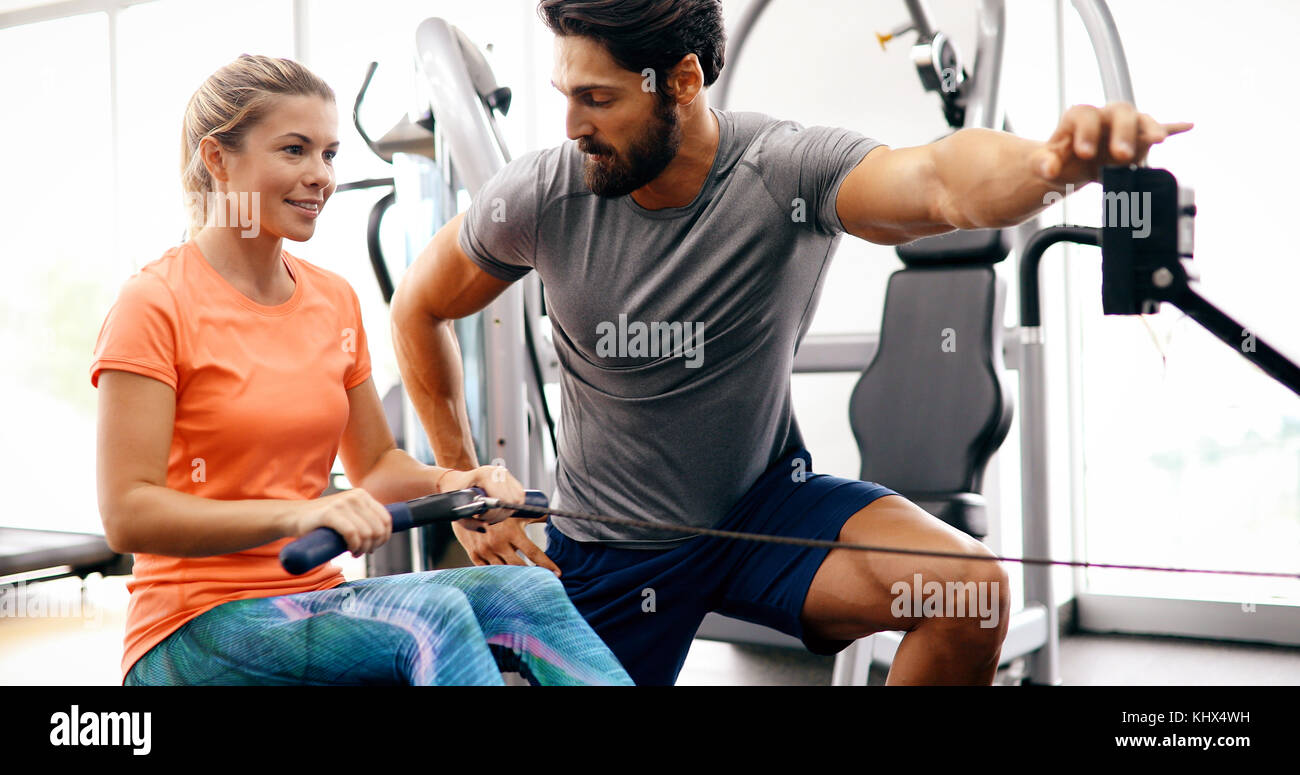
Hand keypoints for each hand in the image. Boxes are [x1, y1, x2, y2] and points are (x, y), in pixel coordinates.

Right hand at [288, 489, 391, 556]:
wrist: (294, 516)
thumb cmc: (324, 521)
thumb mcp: (348, 514)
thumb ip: (364, 518)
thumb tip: (384, 534)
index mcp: (363, 495)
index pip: (386, 519)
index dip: (384, 537)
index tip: (374, 547)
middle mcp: (355, 496)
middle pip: (378, 529)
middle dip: (374, 545)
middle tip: (362, 552)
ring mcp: (342, 503)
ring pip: (367, 533)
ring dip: (363, 548)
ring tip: (355, 553)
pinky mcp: (329, 513)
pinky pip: (352, 533)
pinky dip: (354, 545)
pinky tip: (350, 550)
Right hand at [438, 464, 560, 575]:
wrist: (465, 503)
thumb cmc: (494, 505)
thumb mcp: (515, 510)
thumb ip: (534, 515)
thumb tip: (552, 516)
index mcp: (512, 532)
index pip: (533, 552)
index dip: (547, 564)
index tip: (558, 573)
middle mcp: (499, 543)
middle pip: (520, 566)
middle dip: (533, 575)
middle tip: (544, 581)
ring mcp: (486, 551)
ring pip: (504, 570)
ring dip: (516, 576)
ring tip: (527, 583)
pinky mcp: (474, 555)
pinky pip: (488, 570)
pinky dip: (498, 574)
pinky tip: (506, 579)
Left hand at [1033, 101, 1191, 185]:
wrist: (1069, 166)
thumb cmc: (1057, 160)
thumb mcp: (1043, 165)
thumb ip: (1043, 164)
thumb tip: (1049, 168)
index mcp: (1080, 118)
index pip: (1084, 115)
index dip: (1085, 132)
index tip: (1084, 153)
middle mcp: (1105, 117)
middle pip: (1120, 112)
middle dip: (1122, 131)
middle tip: (1121, 154)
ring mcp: (1124, 127)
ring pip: (1141, 119)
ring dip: (1150, 128)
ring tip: (1158, 140)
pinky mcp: (1138, 139)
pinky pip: (1160, 128)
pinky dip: (1173, 127)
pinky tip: (1188, 125)